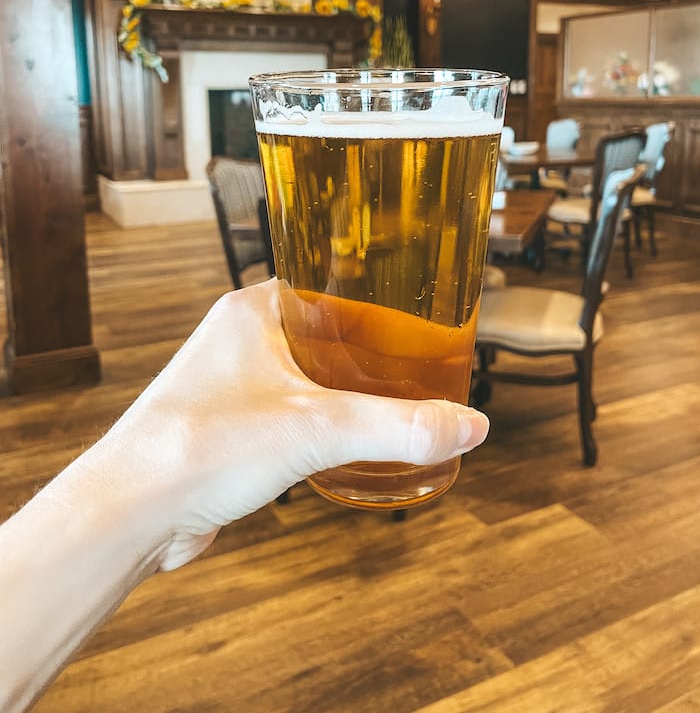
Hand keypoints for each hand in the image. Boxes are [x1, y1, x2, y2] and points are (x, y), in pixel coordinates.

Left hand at [104, 279, 489, 569]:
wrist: (132, 512)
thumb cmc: (200, 447)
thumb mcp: (317, 428)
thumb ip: (397, 425)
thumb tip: (469, 424)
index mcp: (253, 310)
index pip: (329, 284)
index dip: (377, 299)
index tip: (419, 315)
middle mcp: (240, 338)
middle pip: (324, 332)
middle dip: (370, 352)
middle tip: (420, 365)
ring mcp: (231, 383)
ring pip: (306, 376)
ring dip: (346, 390)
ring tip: (396, 403)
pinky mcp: (229, 427)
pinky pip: (289, 413)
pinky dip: (321, 424)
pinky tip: (349, 444)